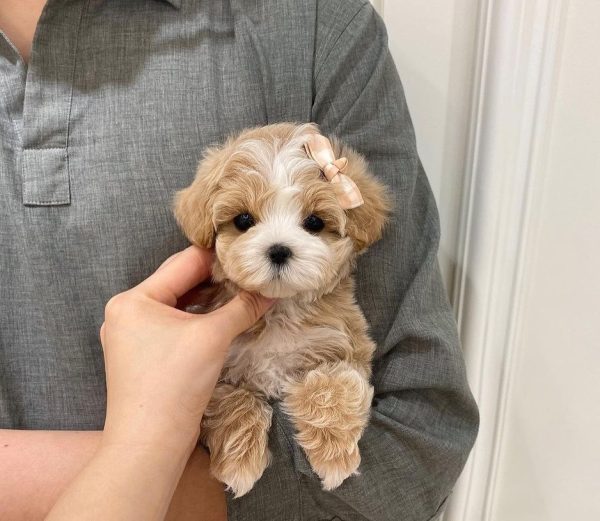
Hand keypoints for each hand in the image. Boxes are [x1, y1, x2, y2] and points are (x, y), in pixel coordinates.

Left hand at [99, 245, 273, 455]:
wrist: (149, 443)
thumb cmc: (174, 384)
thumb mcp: (213, 337)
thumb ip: (243, 308)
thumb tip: (271, 291)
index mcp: (134, 299)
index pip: (183, 263)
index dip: (219, 258)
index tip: (248, 256)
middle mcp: (126, 311)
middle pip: (178, 282)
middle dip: (214, 279)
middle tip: (248, 275)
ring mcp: (130, 334)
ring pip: (176, 304)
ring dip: (207, 299)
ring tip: (239, 294)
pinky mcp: (139, 354)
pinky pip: (171, 324)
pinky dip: (195, 319)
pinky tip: (220, 318)